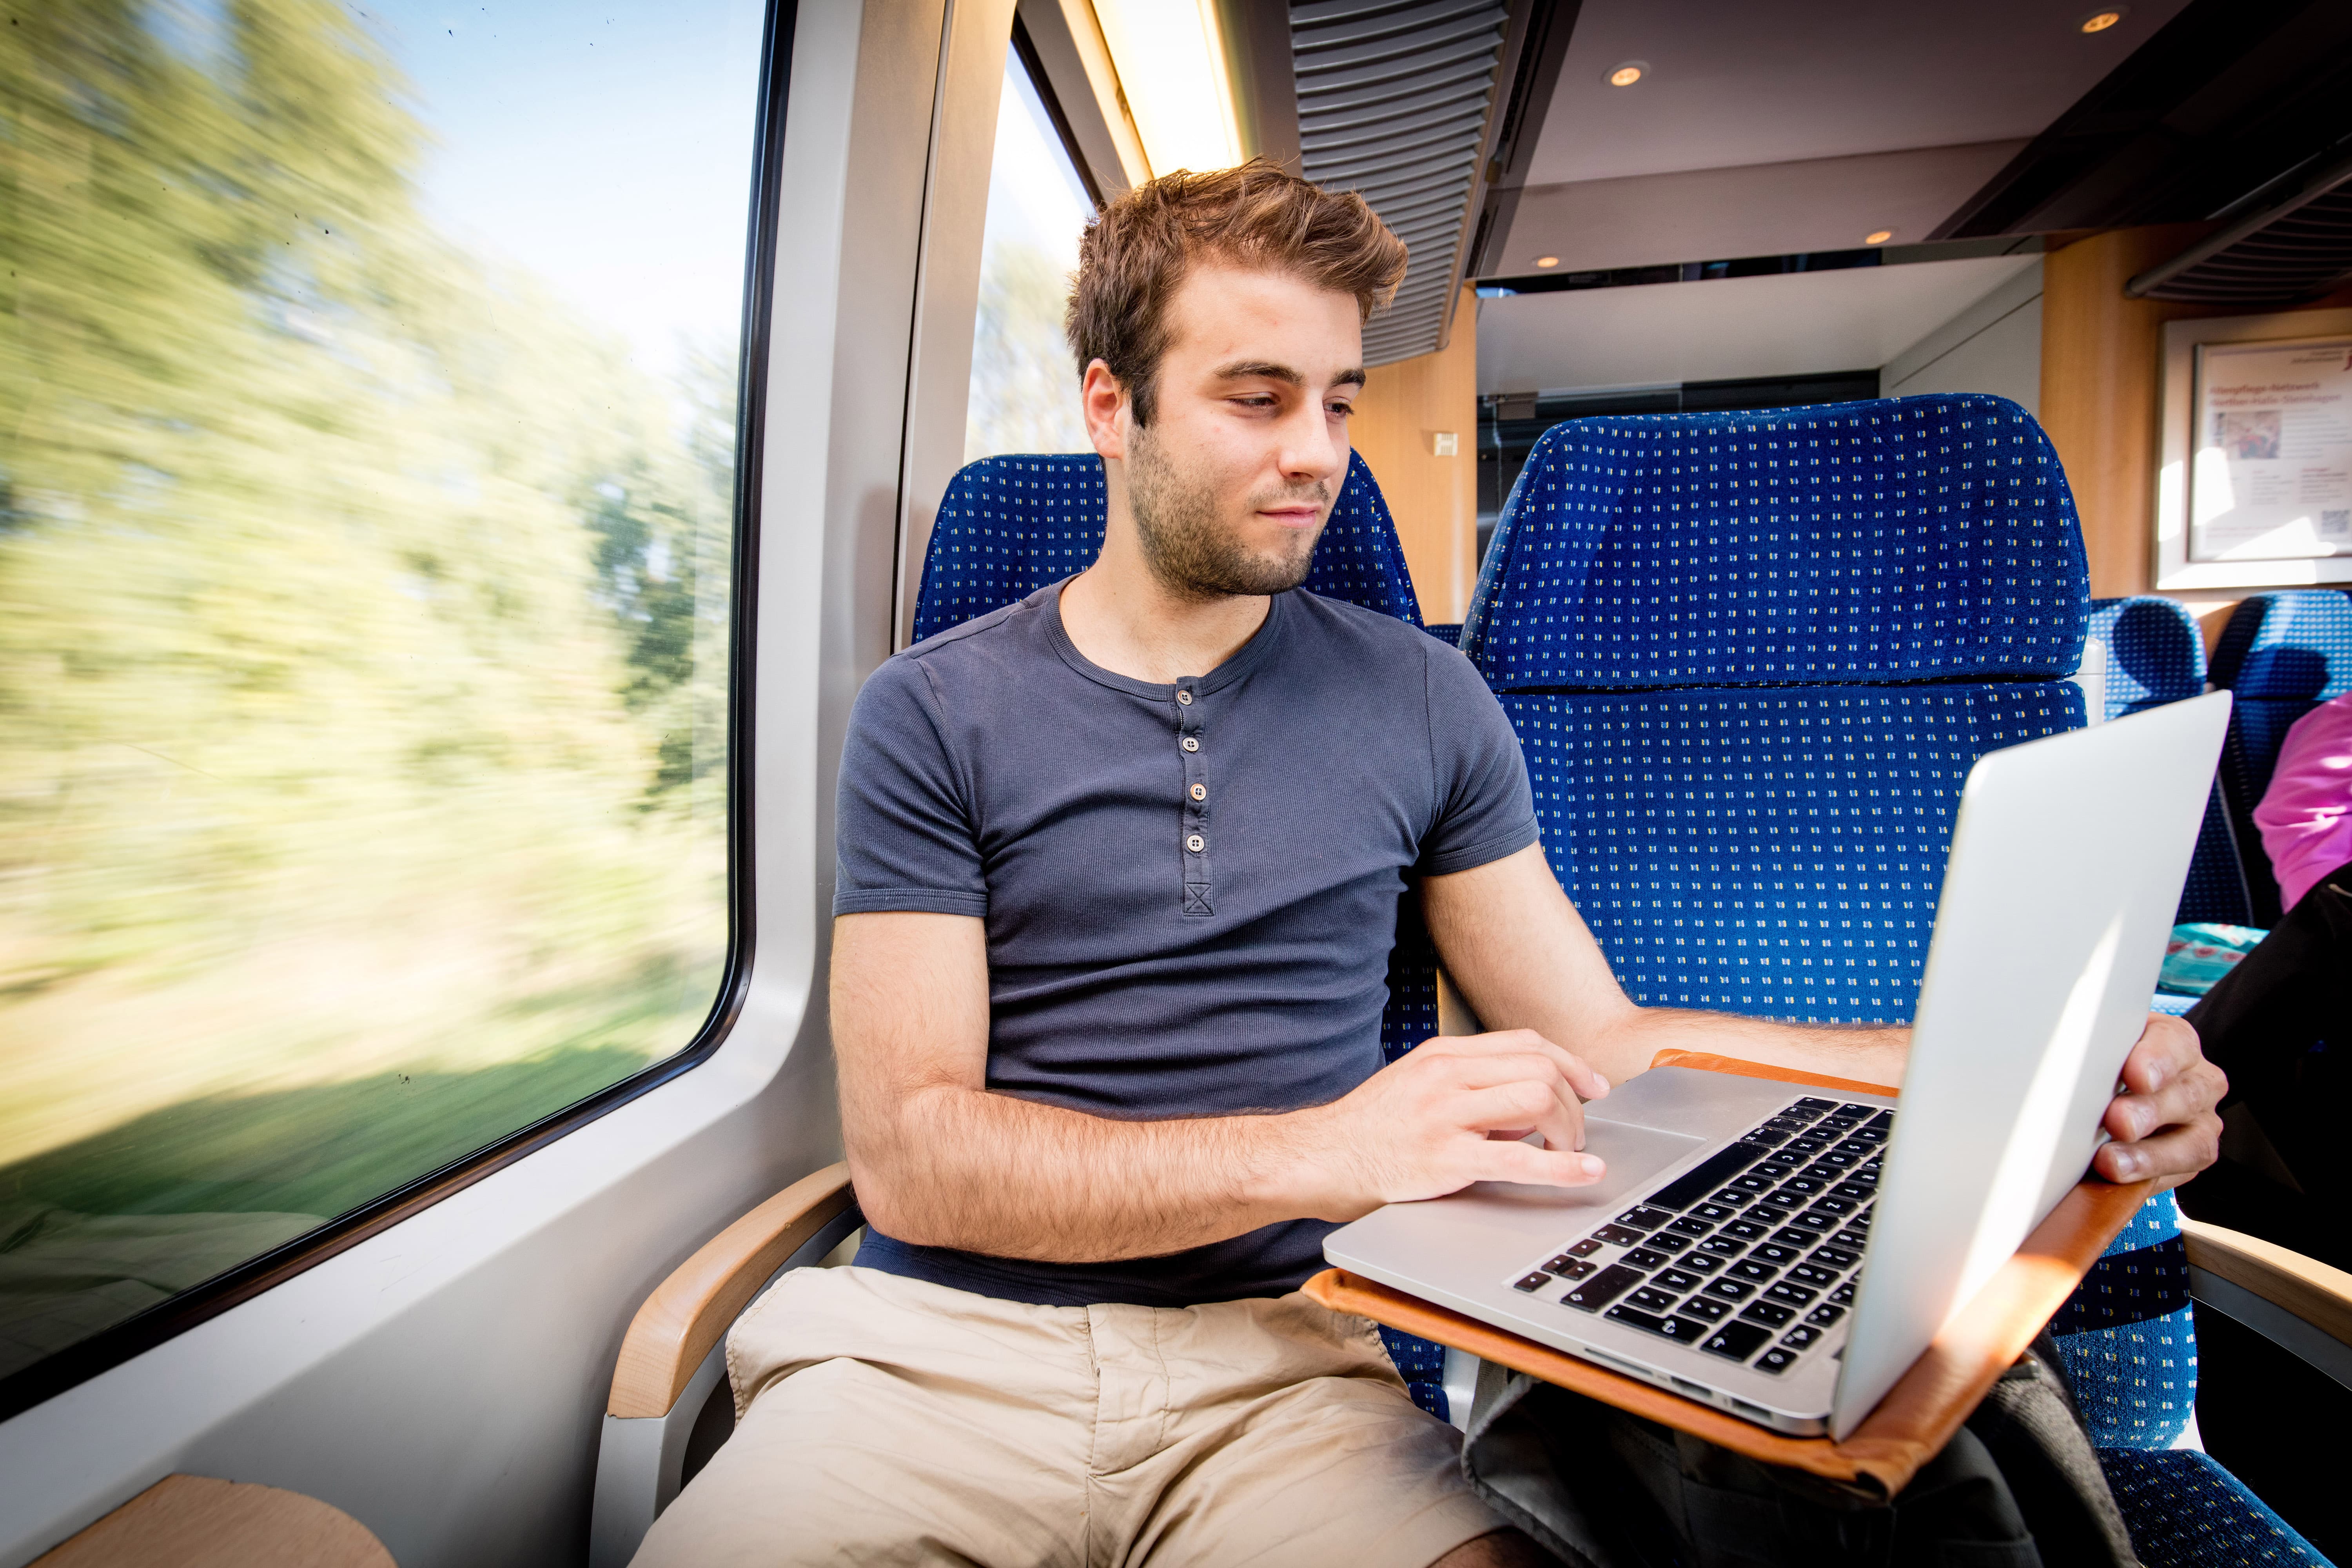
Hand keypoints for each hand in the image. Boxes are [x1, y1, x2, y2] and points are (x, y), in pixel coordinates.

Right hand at [1291, 1030, 1610, 1220]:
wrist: (1318, 1159)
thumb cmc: (1369, 1130)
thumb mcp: (1417, 1087)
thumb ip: (1468, 1086)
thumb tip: (1524, 1105)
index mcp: (1442, 1056)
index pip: (1526, 1043)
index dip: (1570, 1062)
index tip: (1592, 1086)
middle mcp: (1446, 1076)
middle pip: (1540, 1067)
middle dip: (1575, 1100)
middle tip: (1580, 1130)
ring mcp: (1445, 1116)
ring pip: (1537, 1098)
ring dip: (1569, 1127)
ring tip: (1569, 1151)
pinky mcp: (1445, 1159)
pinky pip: (1520, 1158)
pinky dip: (1563, 1166)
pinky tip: (1585, 1171)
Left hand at [2092, 1012, 2225, 1189]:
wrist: (2123, 1092)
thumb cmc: (2108, 1062)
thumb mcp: (2103, 1043)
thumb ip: (2094, 1047)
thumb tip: (2055, 1052)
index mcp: (2175, 1043)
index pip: (2175, 1044)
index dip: (2158, 1060)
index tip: (2136, 1076)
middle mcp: (2197, 1082)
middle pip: (2186, 1094)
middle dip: (2149, 1111)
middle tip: (2118, 1122)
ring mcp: (2201, 1123)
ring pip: (2193, 1142)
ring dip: (2149, 1154)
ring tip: (2111, 1162)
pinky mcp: (2191, 1159)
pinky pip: (2181, 1172)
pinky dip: (2147, 1176)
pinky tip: (2118, 1177)